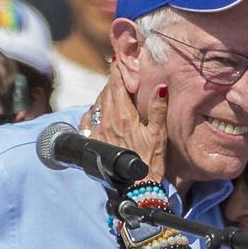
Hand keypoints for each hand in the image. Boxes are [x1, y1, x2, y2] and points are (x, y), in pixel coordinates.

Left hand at [81, 63, 167, 181]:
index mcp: (123, 116)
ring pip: (97, 103)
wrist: (136, 189)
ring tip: (112, 90)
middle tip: (119, 73)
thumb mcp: (159, 135)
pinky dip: (92, 111)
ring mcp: (97, 132)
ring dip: (104, 94)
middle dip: (112, 80)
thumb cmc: (151, 163)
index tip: (119, 59)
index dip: (118, 69)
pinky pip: (87, 120)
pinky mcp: (92, 142)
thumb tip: (161, 86)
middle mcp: (107, 121)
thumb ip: (158, 109)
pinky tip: (97, 111)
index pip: (117, 84)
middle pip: (106, 91)